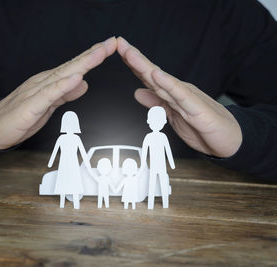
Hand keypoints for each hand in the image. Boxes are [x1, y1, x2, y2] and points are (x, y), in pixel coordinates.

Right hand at [0, 37, 116, 148]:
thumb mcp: (49, 105)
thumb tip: (84, 84)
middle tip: (110, 43)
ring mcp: (36, 92)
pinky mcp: (30, 106)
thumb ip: (65, 94)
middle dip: (92, 54)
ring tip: (98, 54)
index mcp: (49, 82)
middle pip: (71, 66)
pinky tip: (75, 79)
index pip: (74, 67)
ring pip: (62, 76)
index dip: (92, 57)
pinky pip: (48, 94)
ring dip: (82, 64)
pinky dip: (63, 86)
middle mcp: (44, 82)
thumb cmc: (20, 116)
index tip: (109, 47)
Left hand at [117, 37, 241, 157]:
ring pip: (163, 81)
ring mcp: (187, 98)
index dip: (132, 64)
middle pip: (153, 74)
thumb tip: (137, 92)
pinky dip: (169, 85)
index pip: (148, 76)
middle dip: (135, 59)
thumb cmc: (202, 126)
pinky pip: (181, 96)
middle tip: (120, 44)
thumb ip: (156, 103)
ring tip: (131, 55)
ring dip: (146, 68)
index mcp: (170, 93)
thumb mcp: (172, 115)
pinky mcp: (197, 109)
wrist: (230, 139)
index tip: (118, 50)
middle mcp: (178, 91)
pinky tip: (157, 75)